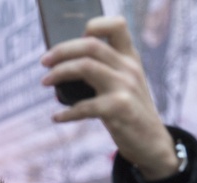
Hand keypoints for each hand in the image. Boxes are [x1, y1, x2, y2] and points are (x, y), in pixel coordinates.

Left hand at [40, 16, 178, 180]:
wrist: (152, 143)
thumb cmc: (130, 112)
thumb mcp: (125, 84)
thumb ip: (105, 70)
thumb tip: (63, 65)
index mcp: (130, 58)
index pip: (116, 25)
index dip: (93, 26)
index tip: (73, 42)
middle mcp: (129, 68)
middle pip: (90, 44)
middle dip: (62, 50)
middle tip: (44, 62)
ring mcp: (125, 87)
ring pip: (85, 67)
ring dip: (59, 73)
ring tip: (44, 81)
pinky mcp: (119, 109)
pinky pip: (84, 106)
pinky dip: (66, 113)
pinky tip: (57, 117)